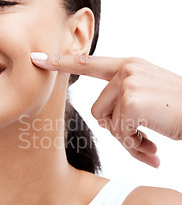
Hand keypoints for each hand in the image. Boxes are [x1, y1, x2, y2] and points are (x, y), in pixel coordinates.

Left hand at [30, 53, 181, 166]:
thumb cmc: (178, 111)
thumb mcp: (150, 96)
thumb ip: (124, 100)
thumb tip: (106, 123)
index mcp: (129, 66)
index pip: (88, 63)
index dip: (61, 61)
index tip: (37, 58)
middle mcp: (127, 70)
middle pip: (97, 109)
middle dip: (118, 129)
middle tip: (140, 137)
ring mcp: (129, 83)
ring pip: (106, 122)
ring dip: (127, 138)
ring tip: (149, 139)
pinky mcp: (132, 100)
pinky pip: (119, 132)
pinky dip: (135, 145)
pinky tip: (153, 146)